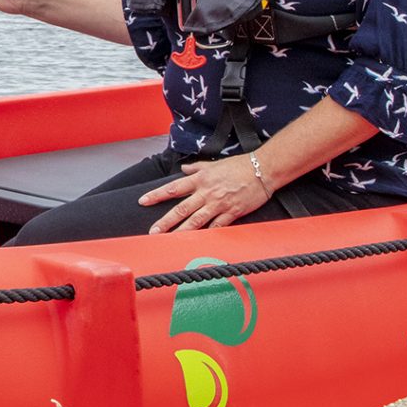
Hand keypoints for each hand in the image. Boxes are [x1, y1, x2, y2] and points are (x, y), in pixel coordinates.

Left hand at [138, 152, 272, 233]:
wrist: (263, 169)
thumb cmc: (240, 165)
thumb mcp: (214, 163)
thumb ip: (197, 167)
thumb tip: (183, 169)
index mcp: (200, 179)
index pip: (173, 188)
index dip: (157, 195)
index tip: (143, 201)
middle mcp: (206, 192)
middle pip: (181, 208)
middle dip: (165, 221)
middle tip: (153, 232)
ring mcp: (219, 204)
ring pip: (196, 220)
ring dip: (181, 231)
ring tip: (169, 240)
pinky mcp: (231, 213)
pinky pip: (216, 226)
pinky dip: (207, 234)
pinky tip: (197, 243)